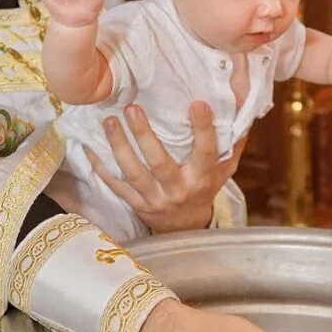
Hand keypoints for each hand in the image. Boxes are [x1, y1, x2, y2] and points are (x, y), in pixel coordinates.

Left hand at [85, 100, 242, 232]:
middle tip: (132, 108)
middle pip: (159, 162)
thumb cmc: (205, 188)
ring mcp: (155, 199)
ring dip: (119, 146)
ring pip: (133, 173)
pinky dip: (101, 167)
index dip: (202, 129)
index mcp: (203, 178)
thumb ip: (231, 141)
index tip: (197, 104)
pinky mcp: (136, 204)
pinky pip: (116, 185)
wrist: (186, 227)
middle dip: (144, 135)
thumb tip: (242, 106)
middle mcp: (178, 189)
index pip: (205, 152)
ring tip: (109, 121)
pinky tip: (89, 147)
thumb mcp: (224, 168)